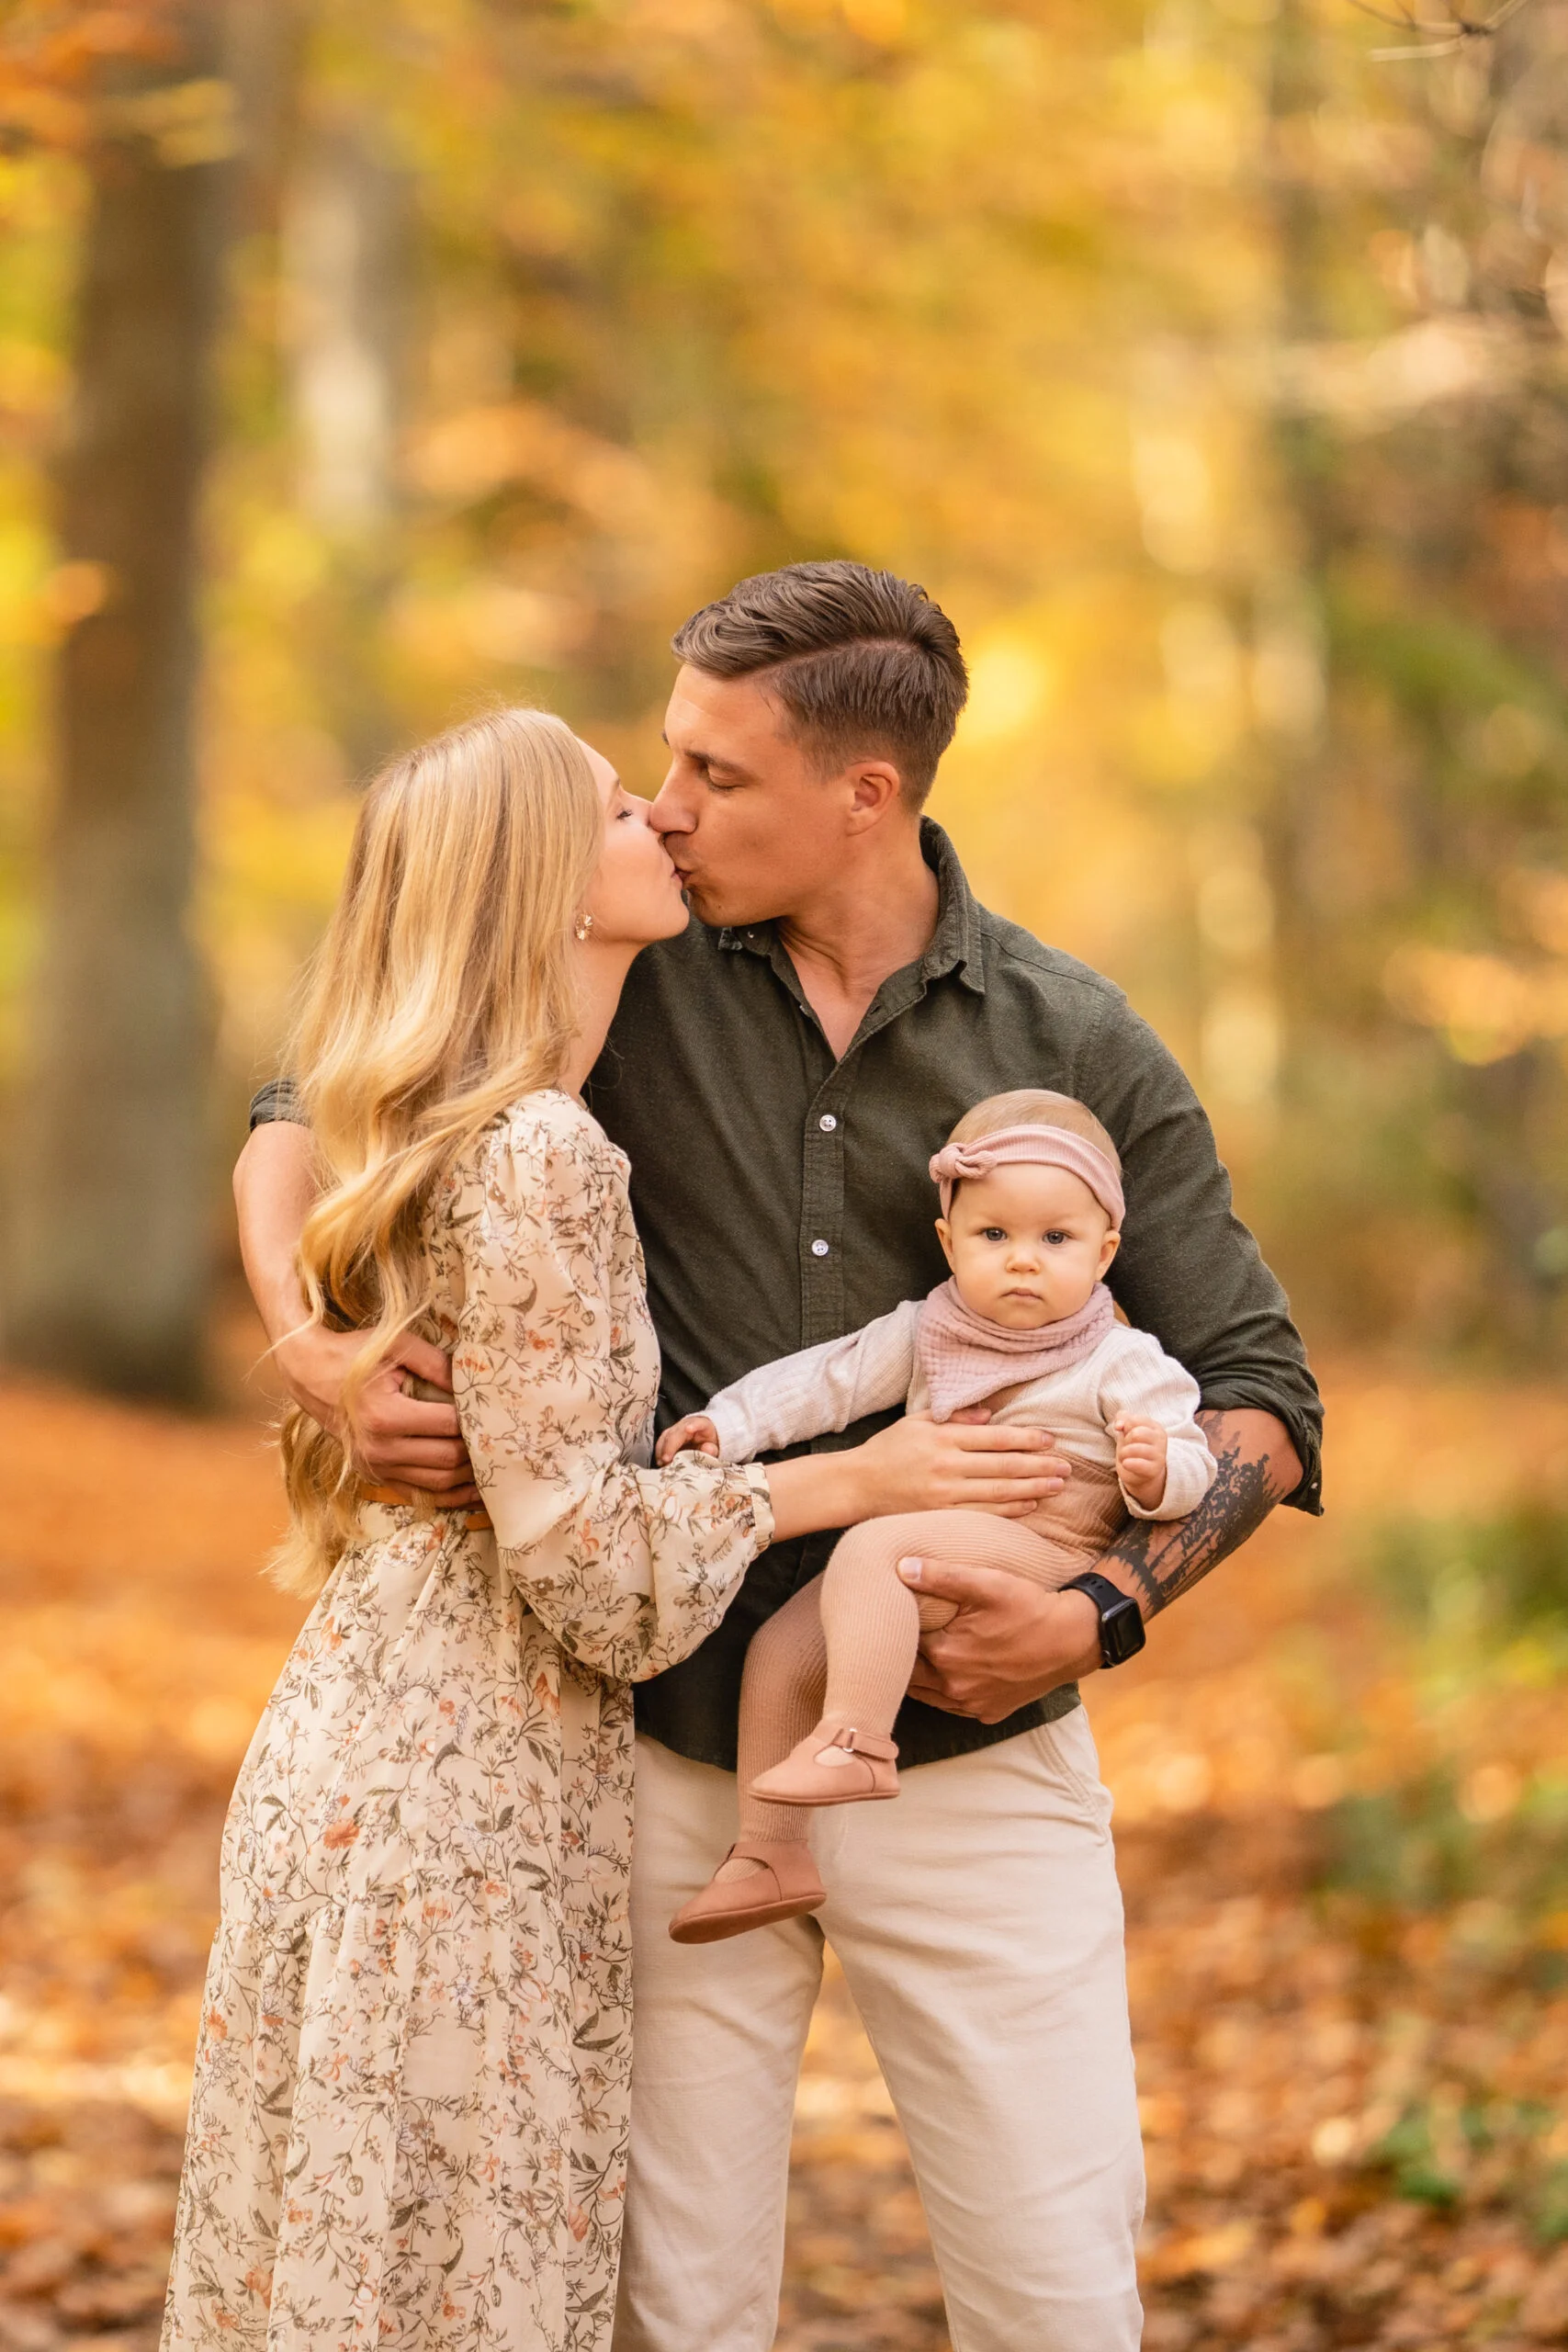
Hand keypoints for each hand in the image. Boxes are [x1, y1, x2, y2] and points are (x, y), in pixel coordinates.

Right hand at [275, 1325, 478, 1504]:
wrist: (308, 1373)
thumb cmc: (354, 1355)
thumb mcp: (397, 1345)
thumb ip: (437, 1363)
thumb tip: (473, 1383)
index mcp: (386, 1416)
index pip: (448, 1425)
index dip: (476, 1421)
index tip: (498, 1413)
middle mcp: (379, 1448)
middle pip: (447, 1459)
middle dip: (478, 1450)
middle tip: (502, 1438)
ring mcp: (374, 1466)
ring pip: (437, 1482)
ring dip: (468, 1477)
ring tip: (495, 1464)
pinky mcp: (373, 1474)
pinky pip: (418, 1493)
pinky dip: (448, 1494)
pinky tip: (472, 1489)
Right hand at [656, 1413, 719, 1463]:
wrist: (705, 1442)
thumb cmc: (710, 1445)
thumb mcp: (714, 1449)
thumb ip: (712, 1450)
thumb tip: (707, 1449)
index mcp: (703, 1425)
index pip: (699, 1423)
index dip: (693, 1425)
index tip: (688, 1429)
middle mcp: (688, 1424)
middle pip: (677, 1431)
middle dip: (670, 1445)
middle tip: (666, 1459)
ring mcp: (677, 1429)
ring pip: (666, 1435)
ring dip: (662, 1449)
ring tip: (662, 1463)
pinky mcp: (669, 1436)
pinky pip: (662, 1442)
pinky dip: (660, 1452)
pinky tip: (660, 1461)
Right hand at [852, 1415, 1070, 1517]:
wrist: (856, 1484)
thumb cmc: (887, 1450)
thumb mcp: (917, 1421)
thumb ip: (955, 1415)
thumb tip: (991, 1414)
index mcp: (943, 1436)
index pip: (995, 1437)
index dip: (1026, 1438)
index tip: (1050, 1439)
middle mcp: (947, 1465)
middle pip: (1004, 1466)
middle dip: (1040, 1466)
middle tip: (1067, 1466)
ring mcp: (944, 1493)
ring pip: (999, 1492)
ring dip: (1033, 1488)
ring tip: (1058, 1485)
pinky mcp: (940, 1516)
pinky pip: (983, 1514)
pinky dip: (1010, 1511)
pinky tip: (1031, 1506)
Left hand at [899, 1560, 1102, 1721]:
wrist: (1073, 1639)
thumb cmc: (1029, 1608)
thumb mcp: (987, 1584)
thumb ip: (941, 1576)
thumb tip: (901, 1568)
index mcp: (944, 1655)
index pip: (901, 1645)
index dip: (895, 1630)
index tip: (892, 1616)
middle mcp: (953, 1687)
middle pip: (908, 1675)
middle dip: (901, 1658)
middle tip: (897, 1638)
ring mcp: (972, 1705)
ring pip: (927, 1695)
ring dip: (920, 1677)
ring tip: (917, 1655)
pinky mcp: (989, 1712)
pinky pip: (954, 1707)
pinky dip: (945, 1692)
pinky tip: (948, 1673)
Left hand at [1112, 1414, 1166, 1510]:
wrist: (1140, 1473)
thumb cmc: (1134, 1446)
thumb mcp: (1128, 1429)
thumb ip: (1122, 1418)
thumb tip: (1119, 1425)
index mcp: (1155, 1427)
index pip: (1133, 1420)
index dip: (1125, 1426)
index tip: (1126, 1433)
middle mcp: (1160, 1440)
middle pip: (1135, 1434)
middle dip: (1125, 1441)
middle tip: (1127, 1447)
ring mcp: (1159, 1455)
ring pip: (1134, 1449)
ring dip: (1123, 1453)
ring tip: (1125, 1457)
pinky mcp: (1154, 1470)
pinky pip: (1139, 1465)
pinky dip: (1128, 1463)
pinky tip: (1126, 1463)